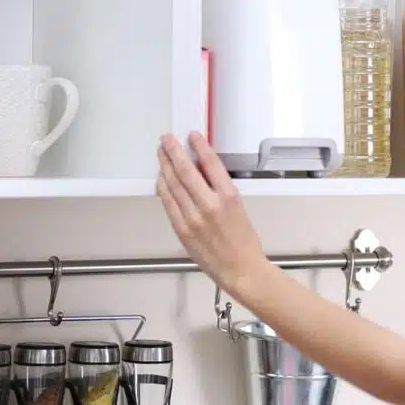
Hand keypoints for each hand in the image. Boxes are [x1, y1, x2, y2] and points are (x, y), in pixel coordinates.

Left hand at [156, 132, 269, 294]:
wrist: (240, 269)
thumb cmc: (244, 240)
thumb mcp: (238, 208)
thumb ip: (219, 190)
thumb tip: (201, 170)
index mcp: (229, 197)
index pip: (210, 164)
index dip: (199, 146)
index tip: (192, 136)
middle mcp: (209, 205)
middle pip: (186, 171)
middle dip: (174, 151)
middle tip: (167, 139)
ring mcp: (193, 218)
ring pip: (173, 185)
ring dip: (165, 166)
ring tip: (161, 153)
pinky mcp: (182, 229)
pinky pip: (168, 203)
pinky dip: (163, 188)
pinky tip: (161, 178)